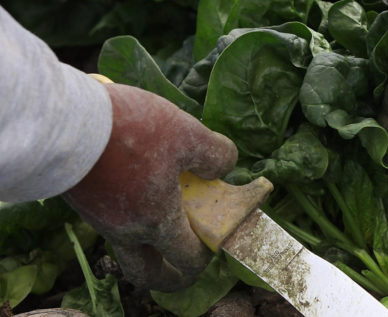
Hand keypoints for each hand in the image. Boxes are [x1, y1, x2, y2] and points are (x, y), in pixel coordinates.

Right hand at [63, 84, 236, 291]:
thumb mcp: (187, 133)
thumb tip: (224, 165)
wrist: (62, 120)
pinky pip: (112, 219)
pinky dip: (130, 212)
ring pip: (128, 244)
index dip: (205, 256)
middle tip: (186, 255)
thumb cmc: (129, 130)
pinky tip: (140, 179)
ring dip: (150, 237)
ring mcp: (98, 217)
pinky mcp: (82, 199)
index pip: (186, 259)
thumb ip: (214, 155)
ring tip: (169, 201)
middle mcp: (125, 229)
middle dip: (170, 274)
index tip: (216, 237)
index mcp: (155, 222)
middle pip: (147, 272)